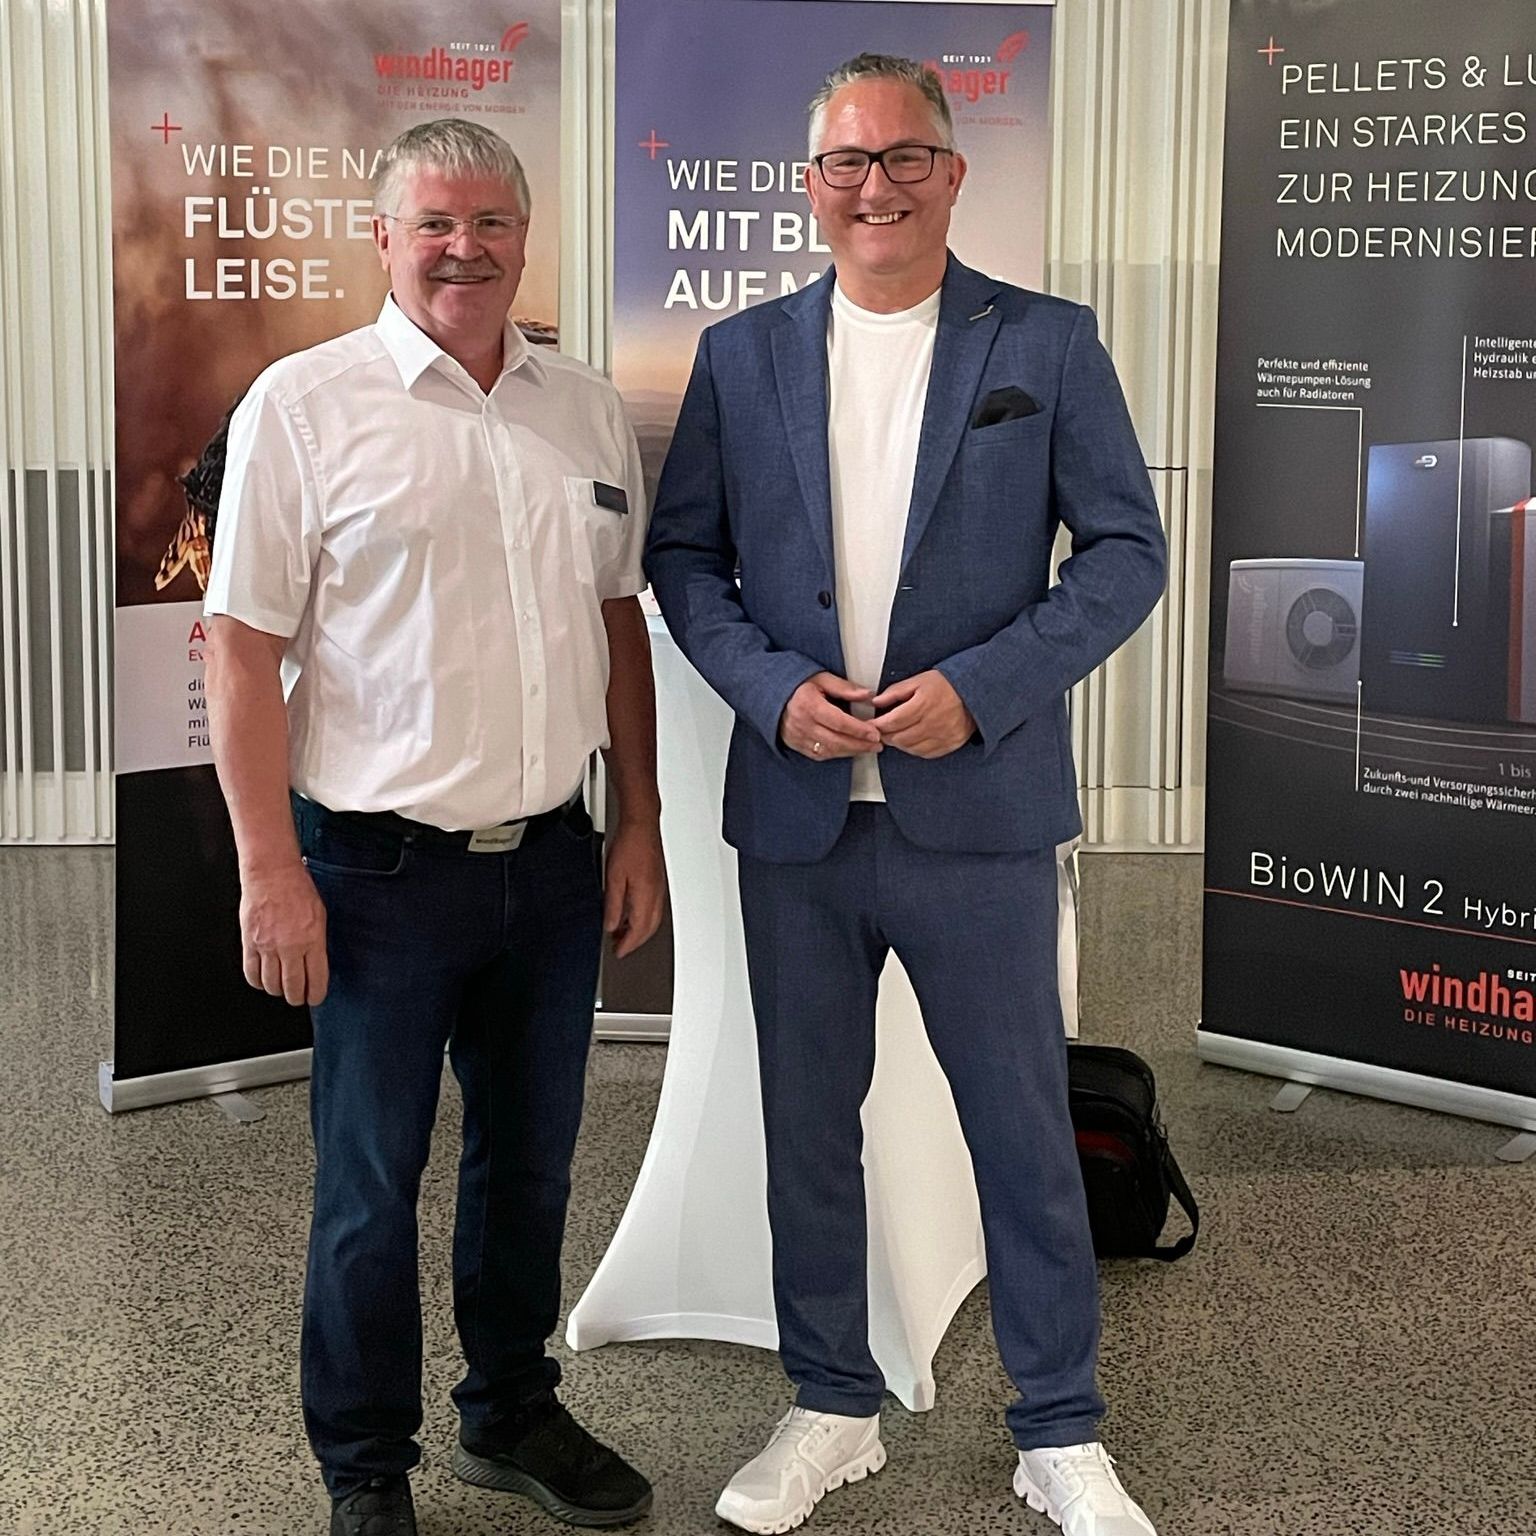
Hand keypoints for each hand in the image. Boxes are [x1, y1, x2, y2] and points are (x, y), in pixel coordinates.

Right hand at [239, 861, 328, 1005]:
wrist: (271, 873)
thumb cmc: (297, 888)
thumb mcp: (320, 915)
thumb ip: (317, 942)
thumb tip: (316, 964)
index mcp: (312, 940)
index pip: (316, 979)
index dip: (316, 994)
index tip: (315, 997)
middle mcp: (290, 946)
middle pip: (292, 987)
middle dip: (297, 998)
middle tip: (298, 997)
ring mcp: (267, 946)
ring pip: (271, 984)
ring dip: (278, 991)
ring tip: (282, 988)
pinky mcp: (249, 943)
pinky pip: (251, 973)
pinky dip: (258, 982)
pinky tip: (264, 980)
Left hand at [604, 818, 666, 959]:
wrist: (641, 825)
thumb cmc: (629, 845)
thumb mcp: (613, 878)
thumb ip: (613, 905)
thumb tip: (611, 925)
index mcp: (646, 896)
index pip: (639, 930)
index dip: (628, 945)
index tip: (618, 952)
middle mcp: (656, 896)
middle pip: (649, 929)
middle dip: (634, 941)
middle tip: (619, 946)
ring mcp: (659, 889)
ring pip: (653, 920)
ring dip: (639, 930)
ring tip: (621, 932)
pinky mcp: (657, 883)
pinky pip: (653, 908)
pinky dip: (643, 918)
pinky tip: (630, 914)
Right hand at [779, 672, 882, 759]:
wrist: (770, 693)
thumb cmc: (796, 684)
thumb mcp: (821, 678)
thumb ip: (844, 687)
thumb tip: (867, 695)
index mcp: (808, 705)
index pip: (839, 722)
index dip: (859, 730)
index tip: (875, 733)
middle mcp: (802, 723)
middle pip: (836, 740)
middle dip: (859, 745)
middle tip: (877, 745)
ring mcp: (797, 736)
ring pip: (829, 750)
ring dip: (850, 751)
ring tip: (867, 748)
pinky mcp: (796, 744)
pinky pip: (819, 755)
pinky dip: (836, 754)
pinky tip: (848, 750)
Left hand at [872, 671, 976, 758]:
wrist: (974, 693)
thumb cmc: (946, 685)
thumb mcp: (918, 681)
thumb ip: (895, 692)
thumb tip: (876, 702)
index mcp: (923, 704)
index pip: (892, 722)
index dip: (877, 725)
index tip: (871, 725)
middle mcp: (932, 723)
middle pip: (899, 738)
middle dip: (885, 735)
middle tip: (880, 731)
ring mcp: (942, 736)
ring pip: (910, 748)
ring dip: (899, 743)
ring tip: (895, 735)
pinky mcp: (949, 744)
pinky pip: (925, 753)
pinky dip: (914, 749)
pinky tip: (911, 741)